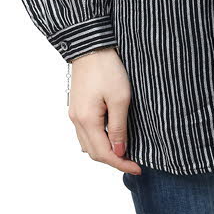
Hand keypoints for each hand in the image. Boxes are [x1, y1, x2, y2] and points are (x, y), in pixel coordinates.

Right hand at [68, 47, 141, 173]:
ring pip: (88, 144)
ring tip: (124, 151)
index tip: (138, 167)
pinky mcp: (77, 106)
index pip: (104, 153)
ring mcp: (74, 114)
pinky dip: (98, 140)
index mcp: (87, 120)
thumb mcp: (120, 98)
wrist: (91, 46)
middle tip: (134, 161)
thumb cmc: (107, 69)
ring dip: (105, 152)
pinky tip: (111, 136)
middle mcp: (76, 120)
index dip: (121, 163)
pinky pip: (85, 132)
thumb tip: (118, 152)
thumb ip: (118, 128)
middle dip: (113, 160)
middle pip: (93, 152)